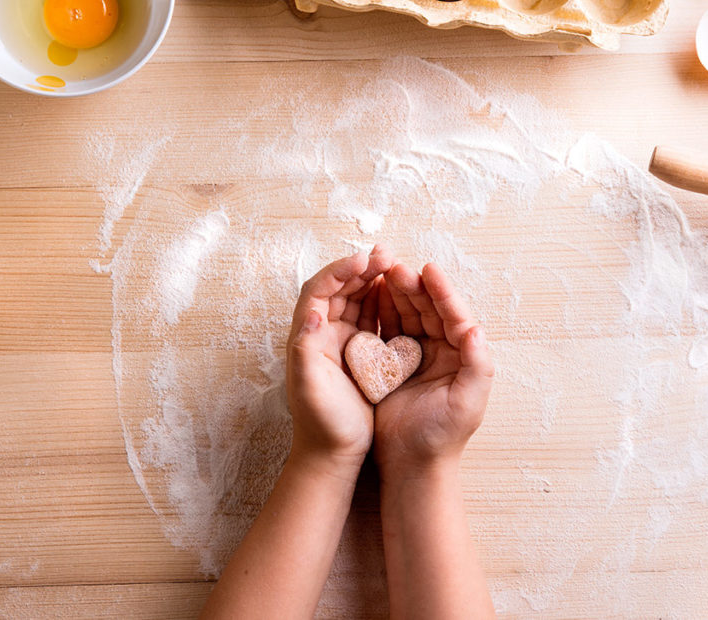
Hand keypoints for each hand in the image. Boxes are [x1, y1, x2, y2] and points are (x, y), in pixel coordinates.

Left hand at [286, 245, 394, 472]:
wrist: (333, 453)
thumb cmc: (322, 423)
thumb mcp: (311, 389)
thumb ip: (307, 351)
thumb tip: (312, 314)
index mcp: (307, 337)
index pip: (319, 291)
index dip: (339, 272)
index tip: (364, 260)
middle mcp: (322, 334)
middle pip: (339, 288)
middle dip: (361, 268)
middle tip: (386, 254)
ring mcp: (341, 341)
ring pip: (356, 298)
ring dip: (373, 280)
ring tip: (395, 265)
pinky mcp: (360, 352)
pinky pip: (371, 317)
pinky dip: (384, 301)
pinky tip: (401, 293)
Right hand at [374, 262, 492, 475]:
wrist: (411, 464)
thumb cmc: (443, 436)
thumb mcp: (468, 402)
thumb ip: (477, 364)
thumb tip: (476, 328)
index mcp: (461, 355)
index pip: (454, 315)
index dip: (442, 291)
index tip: (429, 269)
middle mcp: (441, 350)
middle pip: (428, 309)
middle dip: (413, 286)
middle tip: (395, 266)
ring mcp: (415, 354)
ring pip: (406, 314)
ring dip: (395, 293)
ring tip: (381, 273)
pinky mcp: (392, 363)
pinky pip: (387, 329)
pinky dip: (379, 311)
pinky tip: (369, 296)